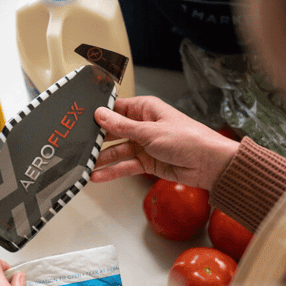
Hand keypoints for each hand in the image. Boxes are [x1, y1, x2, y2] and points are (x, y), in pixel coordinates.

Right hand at [92, 96, 239, 189]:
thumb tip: (100, 114)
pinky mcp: (148, 163)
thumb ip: (122, 126)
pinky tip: (97, 176)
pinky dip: (112, 171)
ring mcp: (145, 145)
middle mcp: (143, 125)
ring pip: (117, 150)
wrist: (209, 164)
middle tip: (76, 144)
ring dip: (101, 158)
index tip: (79, 119)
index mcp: (146, 109)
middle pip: (113, 131)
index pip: (116, 108)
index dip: (98, 114)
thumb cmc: (188, 139)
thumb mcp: (150, 132)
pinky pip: (126, 166)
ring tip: (82, 165)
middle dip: (96, 138)